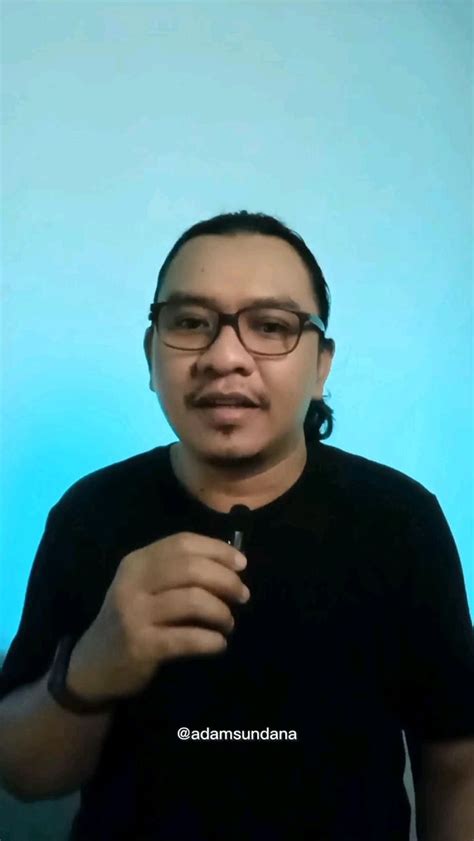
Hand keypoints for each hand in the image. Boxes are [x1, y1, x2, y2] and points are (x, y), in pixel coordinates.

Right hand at [67, 532, 248, 701]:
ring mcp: (134, 614)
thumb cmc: (131, 620)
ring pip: (193, 601)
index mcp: (136, 562)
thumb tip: (230, 563)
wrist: (93, 666)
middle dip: (226, 580)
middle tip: (242, 596)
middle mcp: (132, 583)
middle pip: (191, 568)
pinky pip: (188, 638)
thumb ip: (176, 572)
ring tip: (228, 623)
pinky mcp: (141, 646)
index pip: (182, 543)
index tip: (241, 564)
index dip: (217, 549)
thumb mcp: (143, 587)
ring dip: (221, 612)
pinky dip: (211, 640)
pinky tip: (219, 644)